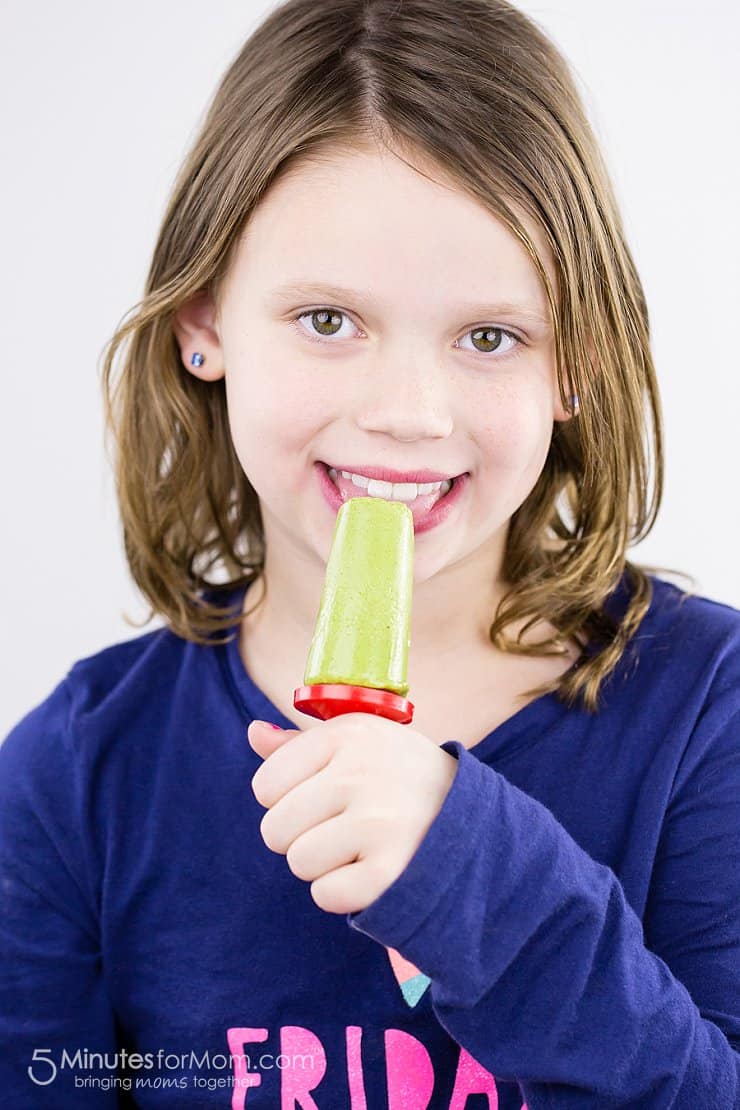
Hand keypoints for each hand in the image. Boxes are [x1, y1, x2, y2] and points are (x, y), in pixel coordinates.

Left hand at [247, 714, 457, 914]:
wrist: (473, 818)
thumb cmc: (399, 777)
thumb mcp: (358, 743)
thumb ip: (300, 744)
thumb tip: (254, 732)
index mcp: (346, 734)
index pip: (265, 785)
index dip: (286, 799)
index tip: (322, 795)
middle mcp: (360, 773)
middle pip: (275, 829)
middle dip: (300, 836)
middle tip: (341, 826)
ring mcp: (378, 823)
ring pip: (298, 863)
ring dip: (322, 864)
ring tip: (359, 846)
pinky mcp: (391, 870)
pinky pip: (326, 895)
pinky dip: (343, 892)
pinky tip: (373, 868)